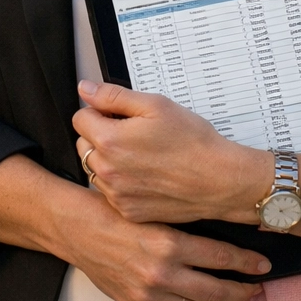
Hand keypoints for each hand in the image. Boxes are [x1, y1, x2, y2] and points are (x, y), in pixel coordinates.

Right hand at [60, 187, 268, 300]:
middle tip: (254, 285)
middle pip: (216, 290)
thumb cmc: (108, 211)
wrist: (75, 228)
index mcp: (168, 243)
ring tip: (229, 295)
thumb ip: (183, 224)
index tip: (261, 264)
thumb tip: (217, 230)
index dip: (247, 262)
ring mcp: (148, 293)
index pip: (221, 257)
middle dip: (241, 289)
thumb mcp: (152, 209)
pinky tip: (196, 299)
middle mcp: (160, 272)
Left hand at [73, 79, 267, 225]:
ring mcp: (117, 194)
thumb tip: (86, 89)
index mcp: (110, 140)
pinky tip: (146, 175)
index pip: (80, 118)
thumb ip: (113, 96)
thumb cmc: (193, 142)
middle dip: (101, 135)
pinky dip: (122, 183)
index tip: (119, 115)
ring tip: (142, 156)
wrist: (219, 180)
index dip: (100, 111)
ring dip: (109, 160)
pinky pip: (112, 192)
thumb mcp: (155, 105)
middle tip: (133, 134)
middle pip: (84, 144)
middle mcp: (107, 171)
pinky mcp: (128, 211)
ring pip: (96, 169)